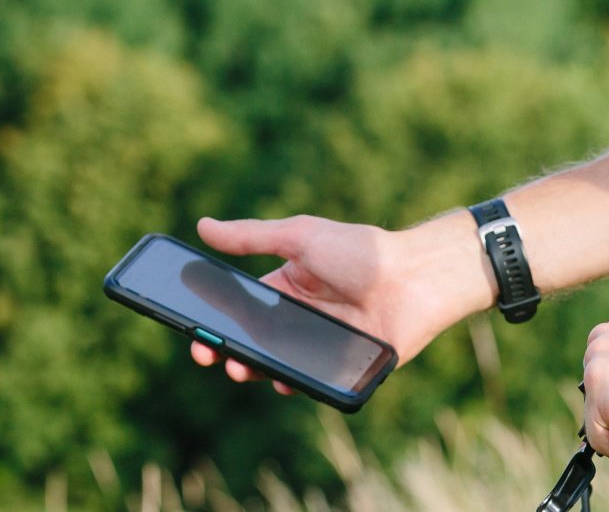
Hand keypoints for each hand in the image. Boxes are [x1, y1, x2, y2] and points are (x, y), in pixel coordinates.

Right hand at [188, 213, 488, 395]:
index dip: (215, 319)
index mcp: (288, 284)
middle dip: (228, 349)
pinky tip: (281, 381)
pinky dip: (292, 383)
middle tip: (209, 354)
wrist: (416, 277)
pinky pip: (309, 380)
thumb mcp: (301, 238)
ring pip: (277, 363)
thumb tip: (204, 226)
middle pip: (254, 339)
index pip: (242, 306)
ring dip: (254, 369)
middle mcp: (301, 316)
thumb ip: (253, 236)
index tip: (192, 330)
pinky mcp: (341, 367)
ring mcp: (320, 343)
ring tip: (240, 367)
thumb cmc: (361, 251)